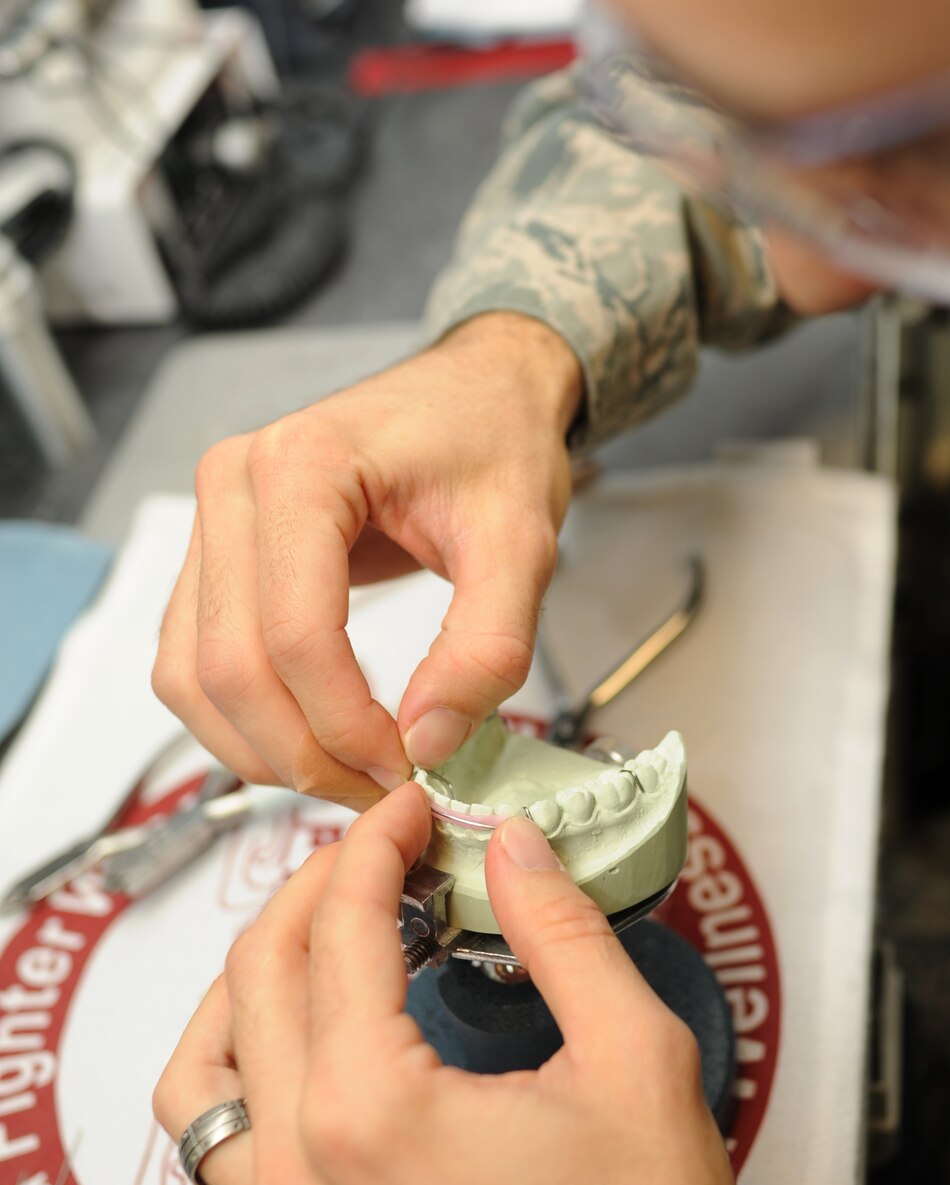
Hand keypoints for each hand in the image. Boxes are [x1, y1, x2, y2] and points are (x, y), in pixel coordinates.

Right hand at [152, 316, 581, 805]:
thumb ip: (487, 647)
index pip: (296, 634)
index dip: (347, 725)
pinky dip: (242, 720)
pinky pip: (192, 661)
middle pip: (230, 666)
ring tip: (350, 776)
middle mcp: (233, 484)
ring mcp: (211, 520)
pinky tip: (313, 740)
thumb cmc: (496, 443)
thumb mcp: (523, 542)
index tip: (409, 767)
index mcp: (302, 465)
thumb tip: (428, 743)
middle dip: (304, 752)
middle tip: (381, 791)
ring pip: (192, 677)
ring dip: (262, 750)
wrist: (479, 392)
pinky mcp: (213, 557)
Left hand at [153, 789, 812, 1184]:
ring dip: (244, 987)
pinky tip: (293, 1068)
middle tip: (383, 852)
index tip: (414, 806)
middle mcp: (300, 1169)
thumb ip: (563, 932)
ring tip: (318, 941)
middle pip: (256, 980)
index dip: (373, 845)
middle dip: (314, 891)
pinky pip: (212, 1169)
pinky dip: (230, 1096)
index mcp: (370, 1109)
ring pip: (201, 1076)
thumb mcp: (636, 1057)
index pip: (335, 929)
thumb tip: (512, 842)